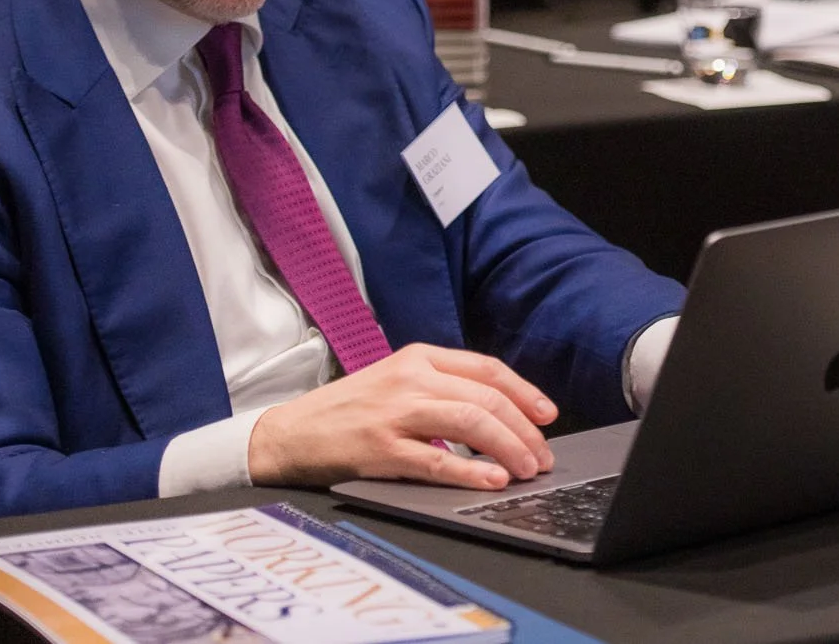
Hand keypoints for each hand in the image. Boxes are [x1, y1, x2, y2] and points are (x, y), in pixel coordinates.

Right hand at [248, 343, 558, 490]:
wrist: (291, 432)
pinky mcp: (380, 448)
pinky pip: (436, 461)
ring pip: (470, 423)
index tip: (547, 415)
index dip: (524, 392)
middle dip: (524, 429)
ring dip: (508, 447)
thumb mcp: (396, 380)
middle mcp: (410, 378)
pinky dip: (470, 472)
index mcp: (418, 356)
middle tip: (542, 455)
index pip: (486, 369)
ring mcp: (394, 412)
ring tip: (527, 469)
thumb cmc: (349, 410)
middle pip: (485, 398)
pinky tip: (493, 481)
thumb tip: (499, 412)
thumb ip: (442, 386)